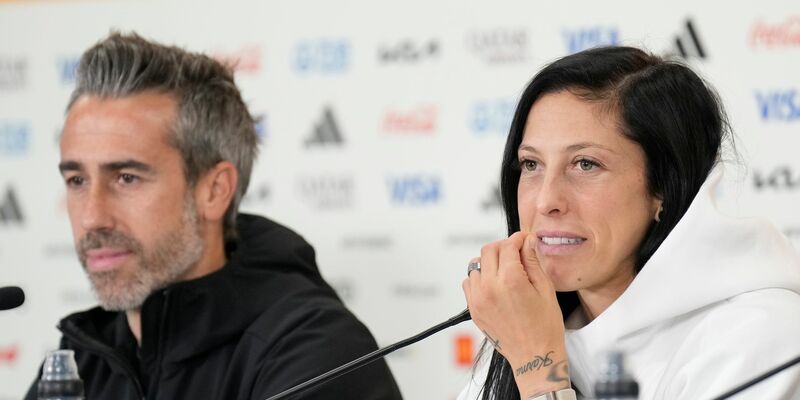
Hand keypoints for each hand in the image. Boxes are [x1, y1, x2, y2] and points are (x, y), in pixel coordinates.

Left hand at [462, 232, 570, 396]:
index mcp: (511, 280)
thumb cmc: (544, 326)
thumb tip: (527, 242)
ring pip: (476, 264)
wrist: (533, 355)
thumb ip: (532, 261)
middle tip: (515, 253)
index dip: (517, 239)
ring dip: (490, 262)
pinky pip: (469, 282)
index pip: (508, 246)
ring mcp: (478, 299)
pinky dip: (479, 278)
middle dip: (503, 247)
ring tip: (505, 270)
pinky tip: (494, 284)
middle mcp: (490, 287)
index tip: (524, 240)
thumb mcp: (545, 289)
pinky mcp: (473, 309)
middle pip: (489, 250)